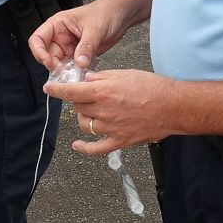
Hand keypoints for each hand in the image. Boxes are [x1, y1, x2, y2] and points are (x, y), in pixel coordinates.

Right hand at [29, 0, 127, 72]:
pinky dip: (75, 72)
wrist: (121, 14)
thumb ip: (86, 47)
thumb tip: (79, 64)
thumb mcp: (95, 29)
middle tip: (64, 73)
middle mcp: (61, 36)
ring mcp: (69, 46)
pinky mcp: (79, 54)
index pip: (38, 39)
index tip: (49, 63)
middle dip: (54, 65)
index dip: (39, 52)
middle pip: (47, 55)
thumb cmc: (106, 12)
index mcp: (58, 24)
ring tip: (73, 75)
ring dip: (64, 71)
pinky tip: (81, 73)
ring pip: (59, 63)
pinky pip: (72, 66)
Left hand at [44, 69, 178, 155]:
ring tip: (93, 111)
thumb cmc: (153, 87)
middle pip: (78, 107)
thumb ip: (102, 78)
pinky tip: (77, 146)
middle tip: (89, 95)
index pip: (72, 92)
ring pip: (85, 125)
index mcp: (103, 92)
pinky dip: (84, 148)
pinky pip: (96, 148)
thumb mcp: (125, 74)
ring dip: (84, 117)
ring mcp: (110, 128)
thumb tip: (88, 80)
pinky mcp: (119, 141)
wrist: (173, 107)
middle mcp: (104, 111)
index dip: (57, 90)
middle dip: (79, 100)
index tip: (49, 87)